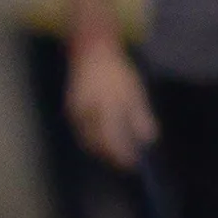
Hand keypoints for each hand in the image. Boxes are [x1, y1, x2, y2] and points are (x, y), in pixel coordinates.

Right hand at [66, 33, 156, 168]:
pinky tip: (104, 141)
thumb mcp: (135, 92)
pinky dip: (93, 140)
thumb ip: (141, 117)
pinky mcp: (71, 110)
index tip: (134, 163)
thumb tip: (147, 140)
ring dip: (100, 150)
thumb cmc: (117, 72)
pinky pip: (82, 131)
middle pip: (96, 143)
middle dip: (110, 156)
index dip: (122, 154)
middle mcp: (87, 112)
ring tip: (115, 155)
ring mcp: (75, 112)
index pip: (113, 138)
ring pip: (87, 139)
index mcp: (105, 106)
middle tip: (125, 163)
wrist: (92, 54)